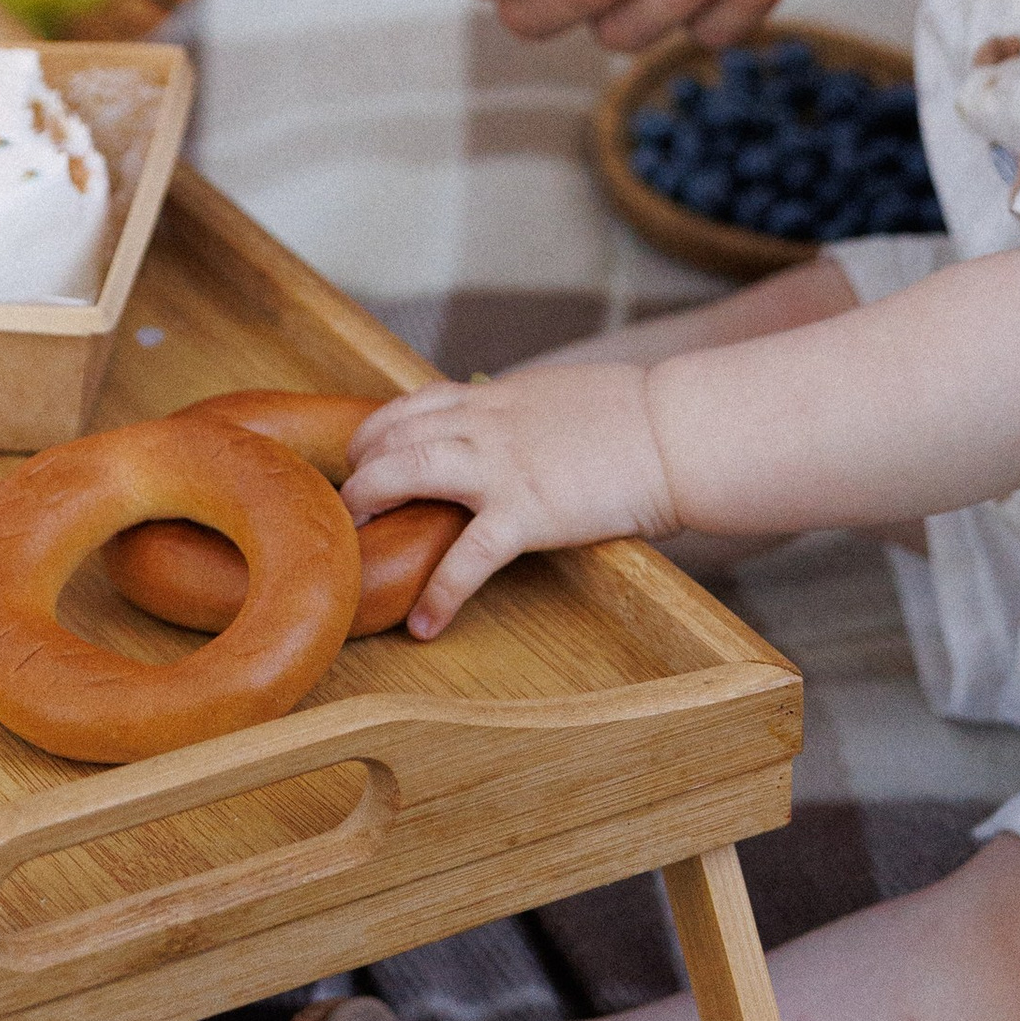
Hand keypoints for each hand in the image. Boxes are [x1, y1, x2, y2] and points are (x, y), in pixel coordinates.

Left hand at [343, 366, 678, 634]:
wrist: (674, 431)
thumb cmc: (633, 417)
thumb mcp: (562, 396)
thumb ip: (522, 410)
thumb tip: (505, 423)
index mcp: (497, 396)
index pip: (416, 402)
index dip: (379, 429)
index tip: (363, 457)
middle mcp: (486, 422)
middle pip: (394, 432)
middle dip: (359, 467)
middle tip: (345, 506)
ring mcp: (502, 465)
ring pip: (408, 470)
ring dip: (372, 504)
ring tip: (355, 547)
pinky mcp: (528, 511)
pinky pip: (468, 556)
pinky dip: (440, 593)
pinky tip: (423, 624)